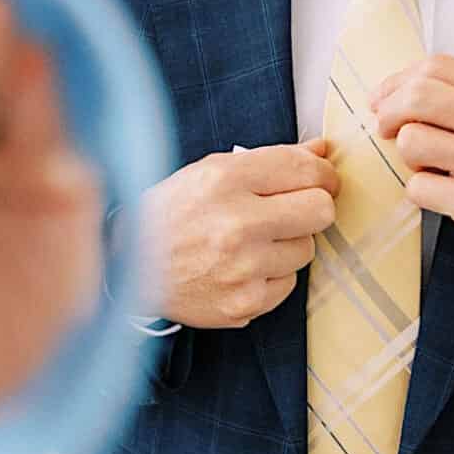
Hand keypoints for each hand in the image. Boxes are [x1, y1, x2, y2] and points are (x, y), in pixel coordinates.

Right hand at [140, 141, 337, 328]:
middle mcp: (237, 223)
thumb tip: (322, 150)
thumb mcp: (213, 170)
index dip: (324, 174)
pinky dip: (271, 275)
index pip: (307, 170)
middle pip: (321, 211)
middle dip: (313, 208)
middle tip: (293, 210)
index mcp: (226, 179)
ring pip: (306, 250)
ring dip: (288, 244)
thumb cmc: (172, 213)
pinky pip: (287, 284)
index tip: (323, 180)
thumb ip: (271, 160)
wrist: (129, 265)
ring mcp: (242, 268)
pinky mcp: (244, 303)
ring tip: (253, 241)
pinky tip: (242, 267)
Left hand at [369, 56, 453, 274]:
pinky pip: (417, 188)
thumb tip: (406, 88)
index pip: (438, 66)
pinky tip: (442, 193)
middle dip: (388, 110)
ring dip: (408, 155)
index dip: (399, 79)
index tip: (385, 96)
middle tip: (384, 125)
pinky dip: (420, 191)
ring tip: (429, 165)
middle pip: (418, 96)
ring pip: (411, 141)